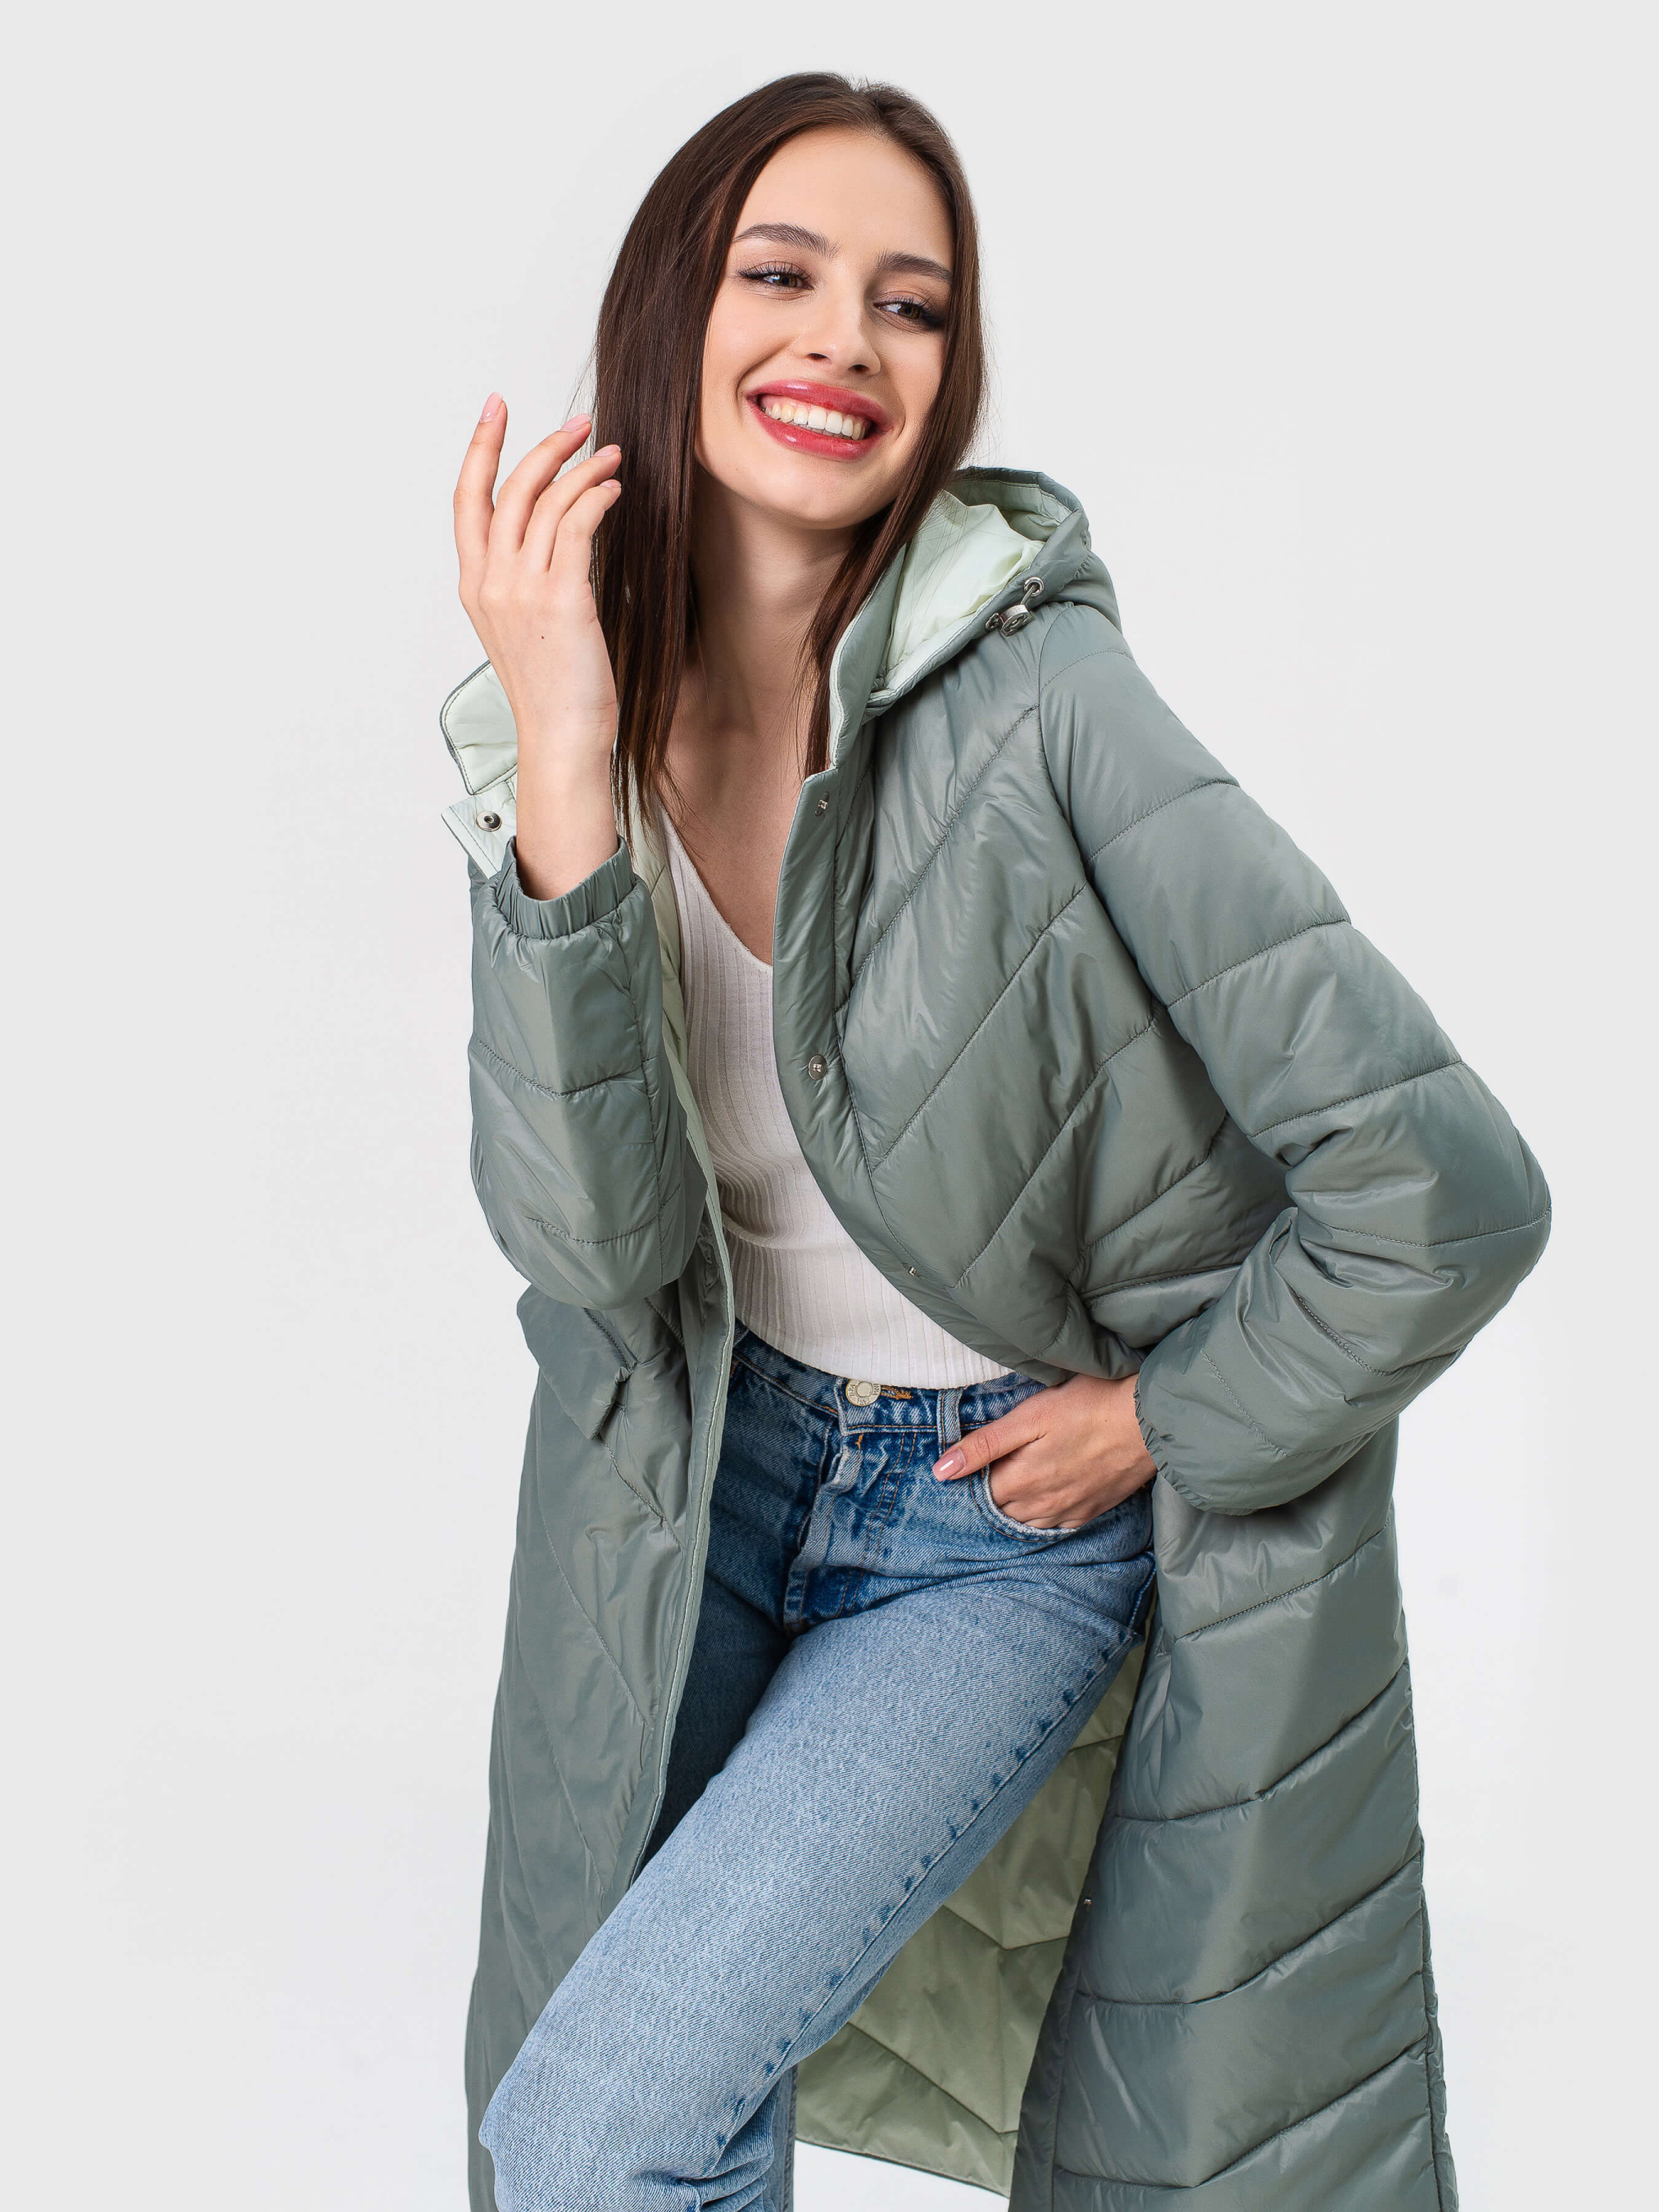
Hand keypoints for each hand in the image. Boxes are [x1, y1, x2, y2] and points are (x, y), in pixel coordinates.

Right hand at [453, 396, 624, 898]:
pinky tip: (613, 491)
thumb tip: (559, 540)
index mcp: (475, 587)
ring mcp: (522, 588)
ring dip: (582, 469)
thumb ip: (527, 582)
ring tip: (611, 456)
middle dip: (543, 445)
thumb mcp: (526, 630)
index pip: (467, 501)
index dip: (480, 449)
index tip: (495, 410)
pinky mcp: (561, 597)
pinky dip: (596, 498)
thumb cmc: (554, 693)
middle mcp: (491, 582)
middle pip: (509, 489)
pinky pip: (577, 525)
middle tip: (578, 423)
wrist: (561, 739)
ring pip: (546, 501)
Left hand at [932, 1373, 1155, 1529]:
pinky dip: (1043, 1512)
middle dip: (990, 1492)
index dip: (969, 1477)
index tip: (969, 1461)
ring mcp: (1069, 1512)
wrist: (1150, 1420)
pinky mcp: (1091, 1512)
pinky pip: (1055, 1524)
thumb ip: (985, 1445)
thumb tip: (940, 1472)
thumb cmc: (1090, 1406)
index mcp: (1020, 1481)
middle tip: (993, 1464)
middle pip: (1000, 1510)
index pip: (976, 1494)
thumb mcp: (1030, 1416)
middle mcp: (1041, 1506)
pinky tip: (1046, 1491)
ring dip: (1016, 1504)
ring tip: (1018, 1475)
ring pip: (1026, 1521)